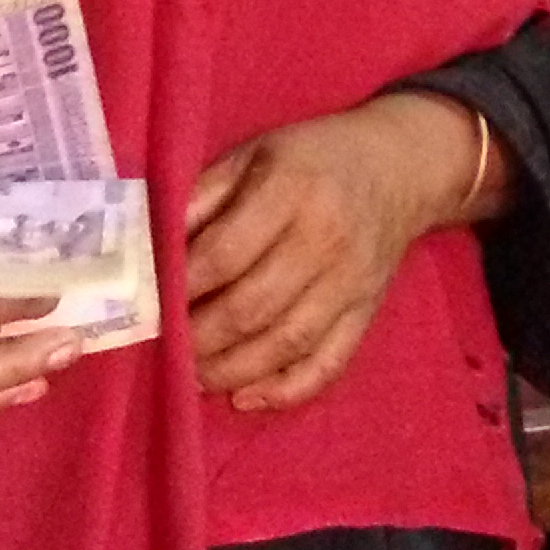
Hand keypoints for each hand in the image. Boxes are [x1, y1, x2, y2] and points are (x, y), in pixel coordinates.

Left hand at [185, 94, 483, 413]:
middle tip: (164, 346)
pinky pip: (328, 364)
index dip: (181, 286)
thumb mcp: (254, 152)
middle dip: (199, 337)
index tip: (149, 303)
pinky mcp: (366, 313)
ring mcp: (350, 283)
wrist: (400, 167)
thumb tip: (153, 247)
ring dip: (231, 370)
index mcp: (292, 191)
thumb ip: (203, 195)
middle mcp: (326, 241)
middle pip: (253, 307)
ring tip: (193, 375)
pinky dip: (286, 391)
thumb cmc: (314, 157)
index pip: (226, 253)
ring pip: (286, 343)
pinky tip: (246, 397)